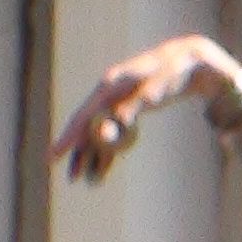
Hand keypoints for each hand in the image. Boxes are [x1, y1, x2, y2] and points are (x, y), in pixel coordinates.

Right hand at [49, 33, 237, 183]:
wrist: (187, 61)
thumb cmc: (174, 69)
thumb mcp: (161, 82)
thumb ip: (140, 99)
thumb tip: (119, 120)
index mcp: (111, 86)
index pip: (83, 116)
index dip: (69, 137)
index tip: (53, 155)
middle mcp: (109, 94)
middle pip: (86, 126)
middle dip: (75, 151)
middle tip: (64, 173)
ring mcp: (117, 102)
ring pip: (98, 133)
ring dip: (91, 156)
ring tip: (83, 180)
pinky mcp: (128, 109)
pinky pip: (113, 134)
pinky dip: (108, 151)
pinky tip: (101, 170)